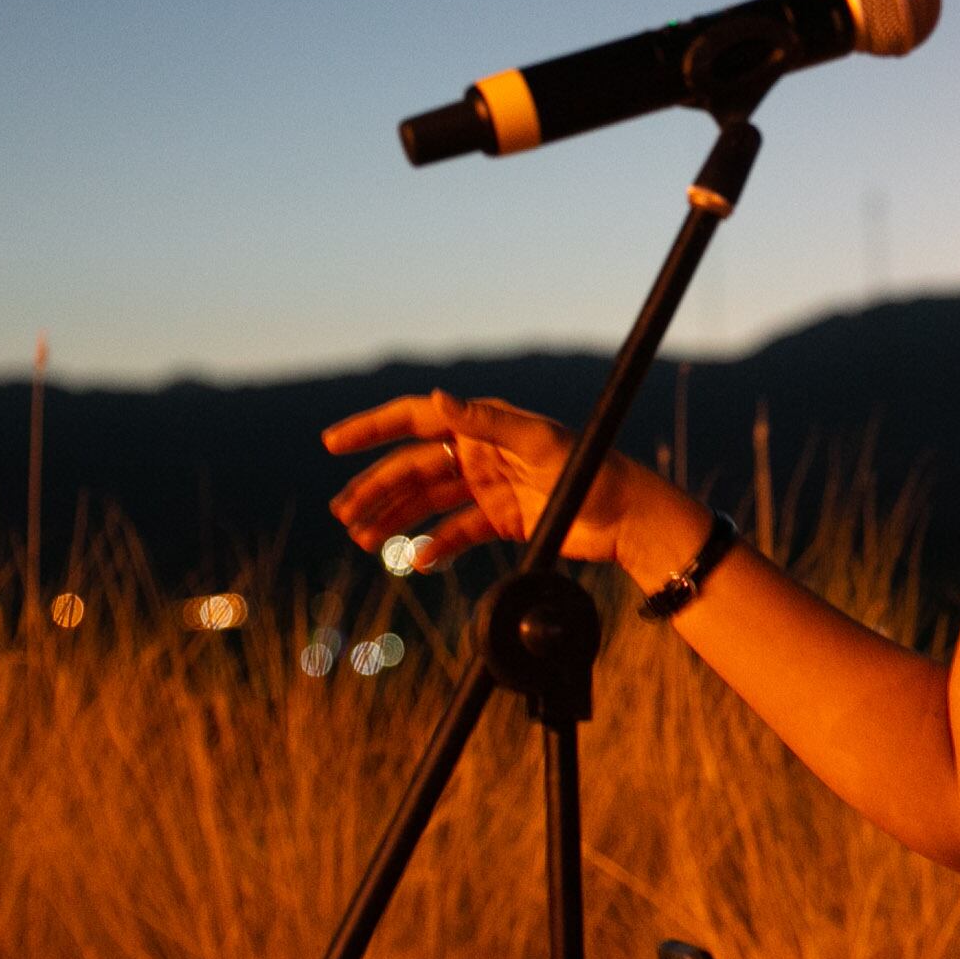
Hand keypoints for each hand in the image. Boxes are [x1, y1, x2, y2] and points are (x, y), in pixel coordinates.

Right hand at [323, 390, 661, 571]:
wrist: (627, 519)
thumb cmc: (590, 471)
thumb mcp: (538, 443)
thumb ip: (485, 421)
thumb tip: (438, 398)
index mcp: (484, 425)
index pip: (416, 420)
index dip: (372, 429)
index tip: (333, 443)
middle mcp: (481, 452)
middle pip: (413, 468)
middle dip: (375, 488)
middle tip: (343, 514)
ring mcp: (489, 487)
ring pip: (428, 501)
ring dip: (394, 518)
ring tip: (362, 539)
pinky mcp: (502, 520)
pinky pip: (456, 531)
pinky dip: (435, 545)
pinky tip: (415, 560)